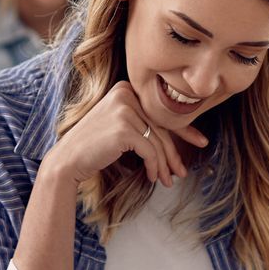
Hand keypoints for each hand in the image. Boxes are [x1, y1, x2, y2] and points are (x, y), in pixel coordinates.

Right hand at [43, 80, 204, 188]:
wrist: (68, 160)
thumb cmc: (94, 146)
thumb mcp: (120, 126)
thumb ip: (143, 122)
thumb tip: (177, 135)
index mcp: (125, 88)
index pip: (160, 112)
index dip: (183, 130)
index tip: (200, 142)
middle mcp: (125, 93)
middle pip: (160, 127)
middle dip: (174, 153)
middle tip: (183, 172)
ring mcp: (124, 109)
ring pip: (157, 141)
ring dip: (164, 165)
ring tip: (167, 180)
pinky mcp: (124, 128)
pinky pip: (150, 151)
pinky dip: (154, 167)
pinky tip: (152, 177)